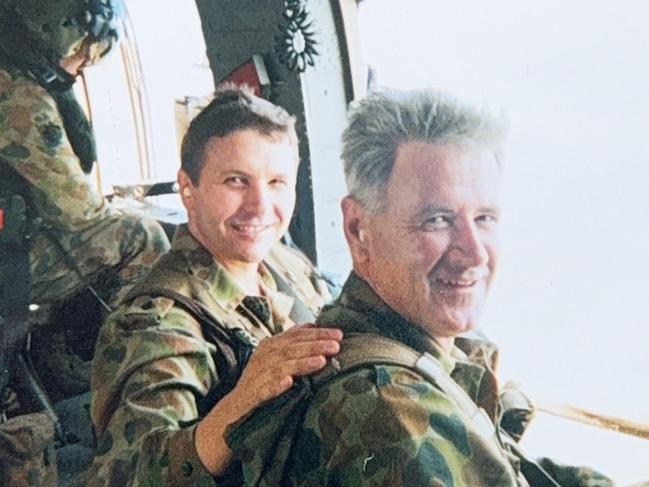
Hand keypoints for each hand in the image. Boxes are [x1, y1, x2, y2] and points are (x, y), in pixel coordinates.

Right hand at [195, 324, 341, 474]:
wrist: (234, 407)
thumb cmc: (261, 380)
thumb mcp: (276, 358)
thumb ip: (292, 342)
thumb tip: (313, 325)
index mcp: (270, 346)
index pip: (296, 335)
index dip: (318, 333)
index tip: (339, 334)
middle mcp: (263, 357)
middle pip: (291, 348)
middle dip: (315, 345)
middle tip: (336, 345)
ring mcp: (256, 375)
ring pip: (281, 366)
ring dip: (301, 363)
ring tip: (321, 361)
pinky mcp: (251, 394)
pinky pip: (263, 389)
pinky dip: (276, 385)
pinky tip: (289, 383)